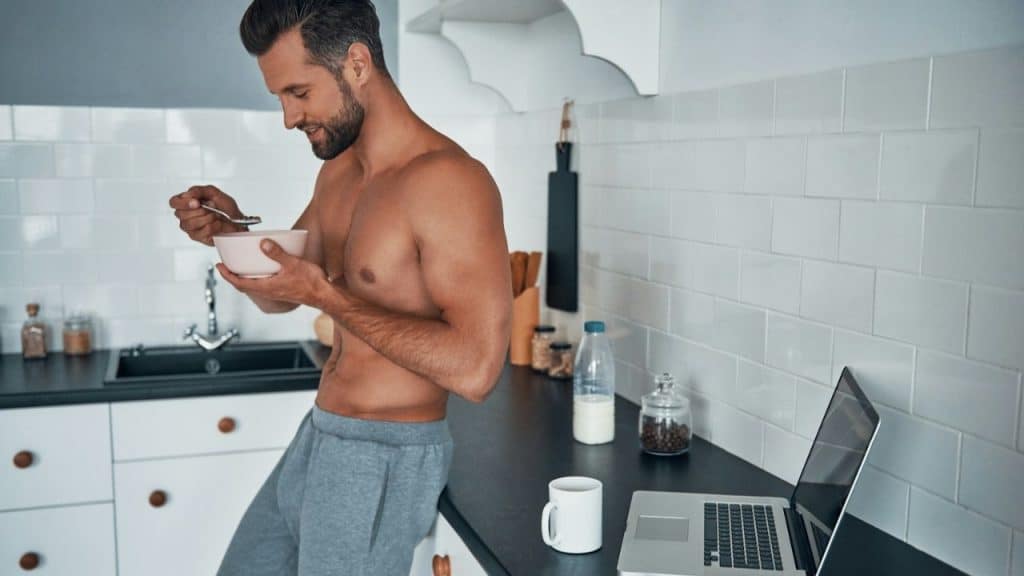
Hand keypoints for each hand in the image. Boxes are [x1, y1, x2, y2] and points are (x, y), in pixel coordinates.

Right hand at [168, 185, 246, 245]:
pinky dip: (213, 226)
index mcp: (187, 202)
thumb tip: (187, 194)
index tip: (196, 202)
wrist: (238, 221)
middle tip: (211, 208)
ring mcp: (190, 227)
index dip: (182, 203)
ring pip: (190, 223)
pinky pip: (201, 231)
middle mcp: (185, 215)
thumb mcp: (215, 193)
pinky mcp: (197, 237)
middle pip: (180, 214)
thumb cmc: (226, 208)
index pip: (173, 202)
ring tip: (215, 216)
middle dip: (200, 210)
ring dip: (207, 218)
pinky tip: (217, 224)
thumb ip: (199, 190)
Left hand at [216, 239, 330, 307]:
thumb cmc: (311, 283)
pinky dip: (257, 278)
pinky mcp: (282, 291)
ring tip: (241, 267)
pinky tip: (263, 270)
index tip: (219, 266)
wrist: (324, 295)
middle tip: (226, 266)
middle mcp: (268, 292)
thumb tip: (263, 244)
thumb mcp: (293, 264)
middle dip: (233, 276)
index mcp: (267, 287)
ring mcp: (275, 292)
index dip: (227, 275)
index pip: (239, 283)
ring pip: (253, 286)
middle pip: (243, 286)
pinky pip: (263, 285)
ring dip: (244, 278)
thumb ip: (277, 253)